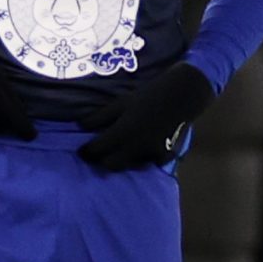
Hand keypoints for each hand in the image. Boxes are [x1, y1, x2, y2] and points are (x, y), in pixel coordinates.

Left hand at [78, 61, 215, 169]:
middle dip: (102, 160)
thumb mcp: (121, 102)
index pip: (97, 149)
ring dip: (122, 160)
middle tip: (98, 155)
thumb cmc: (148, 96)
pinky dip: (141, 158)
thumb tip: (81, 126)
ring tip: (119, 152)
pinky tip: (140, 150)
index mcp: (122, 131)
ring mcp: (151, 152)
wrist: (181, 97)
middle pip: (111, 164)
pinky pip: (147, 163)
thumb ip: (101, 116)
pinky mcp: (164, 155)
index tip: (81, 151)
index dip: (86, 151)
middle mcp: (135, 146)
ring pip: (129, 166)